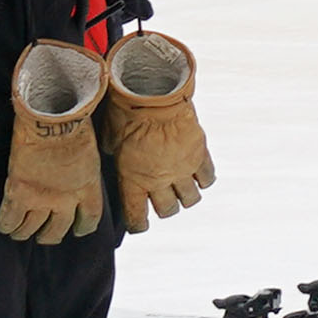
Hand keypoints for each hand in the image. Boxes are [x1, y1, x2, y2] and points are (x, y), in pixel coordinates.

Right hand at [1, 41, 108, 240]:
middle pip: (58, 230)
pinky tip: (3, 225)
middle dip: (50, 235)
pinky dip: (6, 225)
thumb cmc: (72, 123)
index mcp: (88, 188)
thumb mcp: (90, 152)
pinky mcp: (20, 193)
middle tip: (44, 235)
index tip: (76, 229)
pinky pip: (10, 219)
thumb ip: (85, 170)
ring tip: (19, 232)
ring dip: (24, 233)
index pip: (89, 218)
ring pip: (31, 229)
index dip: (82, 227)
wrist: (52, 116)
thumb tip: (82, 170)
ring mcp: (42, 198)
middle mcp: (67, 200)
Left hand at [100, 30, 213, 229]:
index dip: (139, 225)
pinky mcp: (199, 155)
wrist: (154, 93)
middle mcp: (159, 180)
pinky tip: (198, 175)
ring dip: (186, 197)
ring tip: (183, 189)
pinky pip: (207, 178)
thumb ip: (114, 153)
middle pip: (168, 210)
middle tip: (163, 200)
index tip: (140, 224)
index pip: (137, 217)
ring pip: (191, 199)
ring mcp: (182, 169)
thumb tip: (112, 152)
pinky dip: (203, 179)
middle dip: (165, 208)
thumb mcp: (110, 137)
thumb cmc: (126, 112)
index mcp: (133, 180)